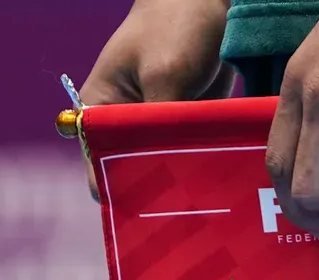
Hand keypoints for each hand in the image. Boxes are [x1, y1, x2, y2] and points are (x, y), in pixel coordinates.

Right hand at [77, 0, 235, 197]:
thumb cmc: (177, 24)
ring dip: (184, 181)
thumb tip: (162, 173)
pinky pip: (190, 154)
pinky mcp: (186, 123)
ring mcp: (156, 124)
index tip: (148, 213)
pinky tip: (222, 186)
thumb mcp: (165, 74)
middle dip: (156, 191)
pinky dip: (202, 166)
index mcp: (100, 106)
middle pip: (132, 170)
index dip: (118, 188)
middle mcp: (123, 121)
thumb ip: (157, 125)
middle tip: (185, 217)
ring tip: (207, 207)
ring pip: (165, 165)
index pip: (97, 162)